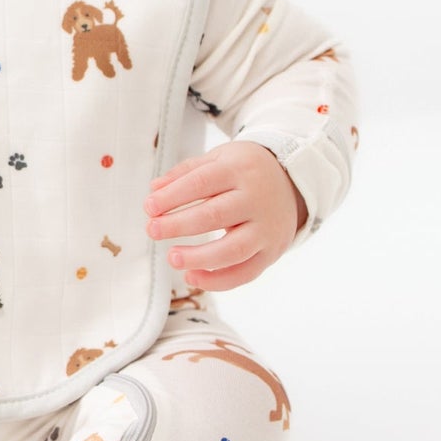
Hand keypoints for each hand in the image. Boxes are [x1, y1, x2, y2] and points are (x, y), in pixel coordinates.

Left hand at [143, 141, 306, 291]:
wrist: (292, 182)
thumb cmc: (244, 171)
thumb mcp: (218, 159)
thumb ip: (185, 173)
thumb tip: (154, 189)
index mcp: (239, 170)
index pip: (201, 183)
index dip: (173, 196)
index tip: (149, 207)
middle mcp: (256, 199)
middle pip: (215, 215)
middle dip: (179, 225)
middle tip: (152, 230)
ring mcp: (266, 228)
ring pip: (234, 249)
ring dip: (199, 258)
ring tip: (172, 257)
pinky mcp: (271, 252)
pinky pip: (246, 273)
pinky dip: (218, 280)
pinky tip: (192, 277)